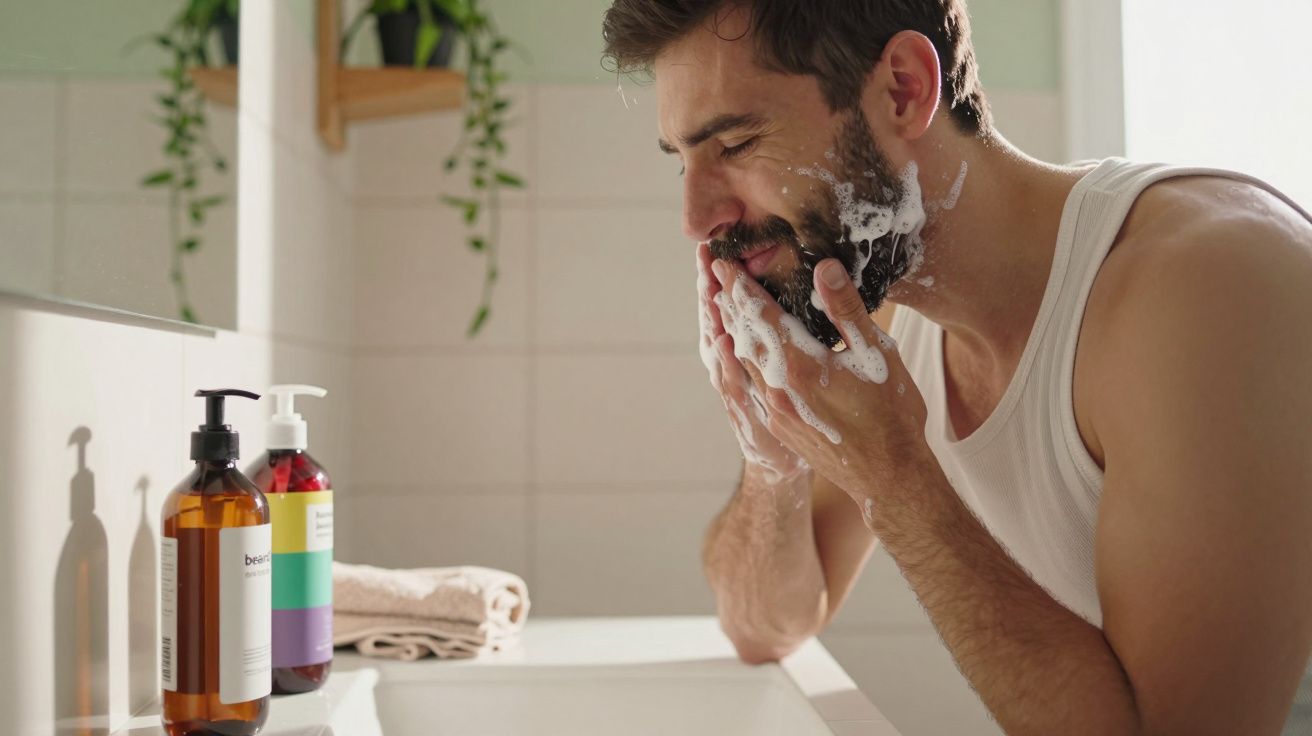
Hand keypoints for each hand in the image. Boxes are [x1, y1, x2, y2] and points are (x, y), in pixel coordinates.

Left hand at [709, 256, 933, 514]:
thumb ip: (846, 309)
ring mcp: (774, 411)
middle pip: (743, 337)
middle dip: (730, 304)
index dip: (740, 286)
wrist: (888, 478)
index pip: (760, 316)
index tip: (722, 262)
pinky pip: (751, 384)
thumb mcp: (876, 354)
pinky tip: (747, 353)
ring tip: (726, 308)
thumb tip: (824, 267)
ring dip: (733, 332)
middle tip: (716, 277)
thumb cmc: (892, 414)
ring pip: (743, 363)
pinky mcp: (779, 426)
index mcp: (799, 367)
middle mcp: (777, 390)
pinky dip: (744, 360)